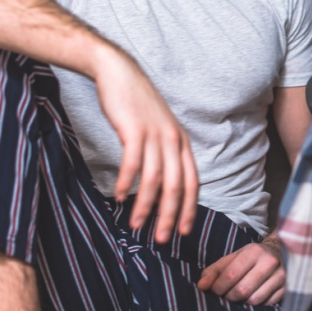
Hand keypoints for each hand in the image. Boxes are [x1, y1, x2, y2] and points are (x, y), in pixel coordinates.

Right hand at [93, 46, 198, 240]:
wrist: (119, 73)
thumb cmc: (137, 104)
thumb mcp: (159, 128)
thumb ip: (164, 152)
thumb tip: (162, 183)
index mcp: (181, 141)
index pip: (193, 181)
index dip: (189, 208)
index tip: (183, 231)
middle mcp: (172, 139)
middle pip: (176, 185)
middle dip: (169, 215)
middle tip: (162, 238)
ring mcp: (154, 134)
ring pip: (154, 178)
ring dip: (145, 205)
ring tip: (136, 224)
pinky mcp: (134, 130)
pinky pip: (132, 164)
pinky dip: (125, 183)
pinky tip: (118, 196)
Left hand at [197, 234, 284, 305]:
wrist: (282, 251)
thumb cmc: (253, 257)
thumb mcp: (234, 257)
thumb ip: (216, 270)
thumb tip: (201, 285)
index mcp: (254, 251)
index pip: (231, 274)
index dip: (218, 287)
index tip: (214, 290)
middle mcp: (269, 262)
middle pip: (242, 290)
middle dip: (229, 296)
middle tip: (226, 294)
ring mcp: (281, 276)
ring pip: (254, 300)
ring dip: (242, 302)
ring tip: (239, 295)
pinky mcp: (288, 288)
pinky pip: (266, 304)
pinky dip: (256, 305)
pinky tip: (254, 295)